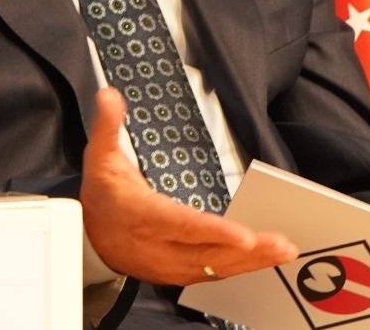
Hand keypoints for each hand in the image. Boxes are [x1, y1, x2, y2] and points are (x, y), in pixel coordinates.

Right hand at [79, 86, 297, 285]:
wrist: (86, 237)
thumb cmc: (101, 195)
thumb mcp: (100, 156)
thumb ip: (108, 125)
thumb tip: (109, 95)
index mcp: (142, 216)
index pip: (182, 225)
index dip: (214, 232)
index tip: (245, 235)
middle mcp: (157, 246)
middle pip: (208, 252)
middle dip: (249, 251)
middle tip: (283, 245)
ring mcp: (168, 265)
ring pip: (214, 268)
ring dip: (251, 262)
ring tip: (282, 252)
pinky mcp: (176, 273)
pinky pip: (212, 275)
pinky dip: (239, 268)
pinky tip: (262, 260)